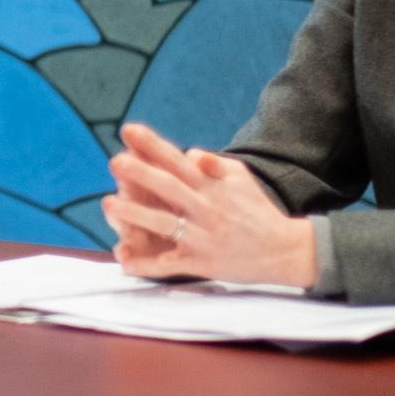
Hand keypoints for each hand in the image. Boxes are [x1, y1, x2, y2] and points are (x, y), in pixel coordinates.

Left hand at [103, 120, 319, 288]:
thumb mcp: (241, 178)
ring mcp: (202, 237)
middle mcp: (206, 208)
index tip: (128, 130)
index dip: (152, 145)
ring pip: (164, 224)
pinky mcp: (202, 263)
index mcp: (212, 186)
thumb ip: (214, 163)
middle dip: (141, 174)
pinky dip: (146, 265)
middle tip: (115, 162)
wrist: (285, 250)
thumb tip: (189, 153)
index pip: (178, 160)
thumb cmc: (257, 210)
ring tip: (108, 203)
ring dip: (135, 214)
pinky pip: (169, 265)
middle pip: (169, 188)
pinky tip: (123, 261)